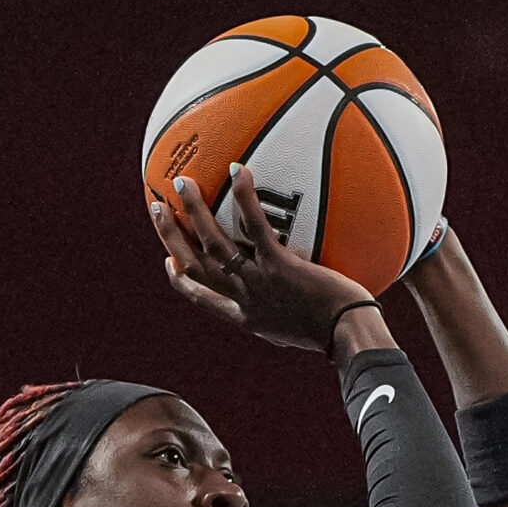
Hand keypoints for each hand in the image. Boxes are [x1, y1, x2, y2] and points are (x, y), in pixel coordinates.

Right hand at [150, 167, 375, 352]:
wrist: (349, 336)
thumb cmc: (338, 332)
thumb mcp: (302, 329)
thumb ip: (288, 312)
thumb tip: (293, 293)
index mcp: (246, 318)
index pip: (202, 297)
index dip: (180, 278)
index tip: (168, 260)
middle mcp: (244, 301)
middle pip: (194, 265)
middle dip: (171, 235)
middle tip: (158, 207)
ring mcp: (259, 283)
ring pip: (212, 244)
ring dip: (193, 211)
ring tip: (181, 183)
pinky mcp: (279, 266)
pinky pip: (255, 227)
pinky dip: (244, 198)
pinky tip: (238, 170)